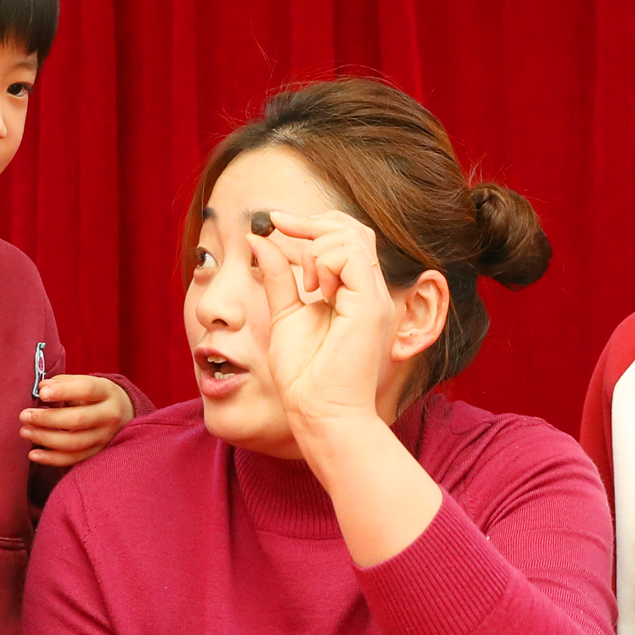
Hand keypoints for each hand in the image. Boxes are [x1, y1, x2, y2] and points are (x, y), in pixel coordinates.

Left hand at [21, 375, 133, 467]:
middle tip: (24, 416)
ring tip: (25, 432)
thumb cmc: (96, 395)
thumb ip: (64, 383)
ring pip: (74, 443)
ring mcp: (104, 437)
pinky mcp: (97, 453)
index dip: (63, 391)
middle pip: (78, 419)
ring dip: (45, 438)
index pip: (87, 390)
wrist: (124, 413)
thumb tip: (42, 388)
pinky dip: (51, 459)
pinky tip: (33, 454)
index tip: (41, 393)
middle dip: (48, 419)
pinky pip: (73, 459)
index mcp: (107, 392)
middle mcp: (109, 416)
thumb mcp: (86, 382)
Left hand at [247, 210, 402, 443]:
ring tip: (305, 285)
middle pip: (354, 228)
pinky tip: (314, 290)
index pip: (346, 237)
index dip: (312, 223)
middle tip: (279, 228)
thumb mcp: (285, 313)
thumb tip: (260, 238)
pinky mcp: (371, 306)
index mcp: (354, 293)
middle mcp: (369, 292)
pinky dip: (324, 263)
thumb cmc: (305, 376)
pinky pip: (351, 257)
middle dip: (312, 222)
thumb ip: (278, 276)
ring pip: (352, 236)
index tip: (275, 221)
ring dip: (316, 249)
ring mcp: (373, 298)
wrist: (318, 413)